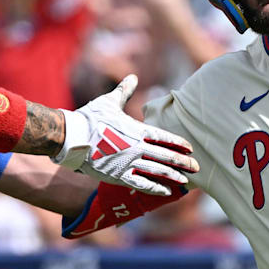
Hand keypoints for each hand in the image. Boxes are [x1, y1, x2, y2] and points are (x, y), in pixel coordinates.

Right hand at [56, 74, 198, 195]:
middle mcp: (136, 147)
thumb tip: (132, 76)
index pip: (164, 136)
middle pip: (166, 155)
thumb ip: (124, 91)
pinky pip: (141, 184)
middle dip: (183, 162)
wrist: (71, 137)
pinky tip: (166, 192)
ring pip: (157, 171)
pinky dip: (155, 188)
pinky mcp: (118, 176)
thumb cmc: (89, 118)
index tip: (190, 148)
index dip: (178, 143)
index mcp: (136, 129)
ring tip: (186, 180)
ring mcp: (128, 162)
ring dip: (173, 175)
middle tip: (197, 167)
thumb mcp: (108, 101)